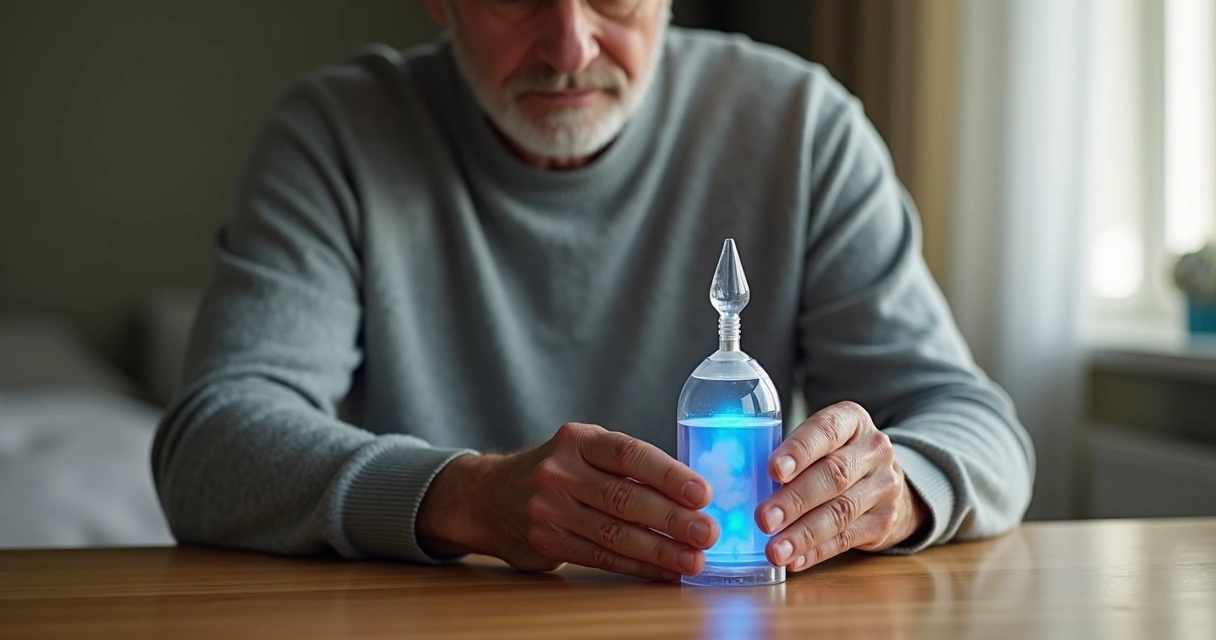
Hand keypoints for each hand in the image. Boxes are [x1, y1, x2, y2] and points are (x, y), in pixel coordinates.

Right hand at [418, 423, 719, 581]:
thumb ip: (626, 465)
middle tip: (708, 531)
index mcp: (578, 440)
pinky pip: (601, 557)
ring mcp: (549, 509)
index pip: (629, 454)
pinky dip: (637, 566)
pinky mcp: (547, 543)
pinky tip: (664, 570)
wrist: (486, 496)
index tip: (703, 493)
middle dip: (672, 518)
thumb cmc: (554, 470)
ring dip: (660, 550)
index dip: (669, 474)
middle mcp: (560, 472)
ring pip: (614, 533)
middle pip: (625, 497)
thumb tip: (691, 491)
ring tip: (694, 559)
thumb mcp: (582, 450)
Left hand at [755, 401, 927, 571]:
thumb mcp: (819, 441)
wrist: (883, 480)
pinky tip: (795, 560)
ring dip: (803, 534)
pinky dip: (817, 552)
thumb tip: (740, 483)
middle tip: (764, 519)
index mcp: (851, 420)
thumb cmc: (833, 455)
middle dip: (795, 500)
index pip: (825, 431)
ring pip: (841, 511)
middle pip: (833, 475)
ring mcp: (884, 486)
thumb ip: (790, 455)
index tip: (773, 470)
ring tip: (775, 550)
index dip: (799, 451)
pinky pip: (848, 539)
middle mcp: (874, 450)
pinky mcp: (885, 521)